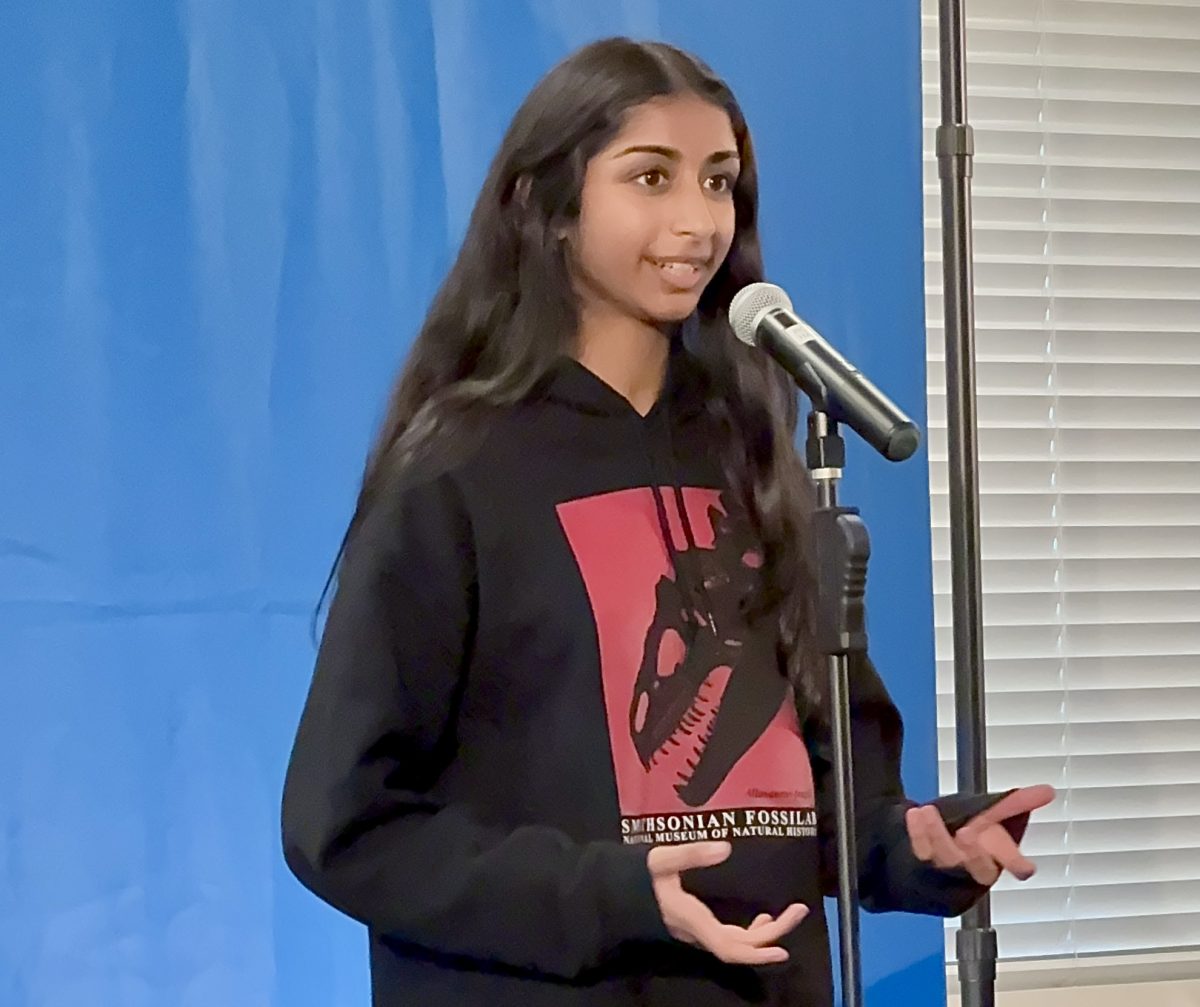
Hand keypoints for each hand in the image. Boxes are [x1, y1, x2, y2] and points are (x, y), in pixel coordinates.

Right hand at [646, 840, 808, 965]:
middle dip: (773, 934)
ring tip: (785, 913)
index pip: (729, 946)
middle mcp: (699, 933)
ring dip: (764, 934)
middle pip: (741, 947)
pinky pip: (730, 939)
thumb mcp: (661, 859)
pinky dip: (750, 933)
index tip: (783, 949)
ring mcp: (699, 933)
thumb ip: (691, 854)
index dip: (756, 952)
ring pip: (738, 944)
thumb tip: (726, 848)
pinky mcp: (698, 929)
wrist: (614, 894)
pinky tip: (760, 916)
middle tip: (799, 910)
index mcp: (693, 920)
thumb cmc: (636, 877)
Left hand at [905, 784, 1056, 886]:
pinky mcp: (922, 872)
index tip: (1023, 866)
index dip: (1018, 865)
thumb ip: (1015, 803)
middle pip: (981, 870)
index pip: (1016, 867)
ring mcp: (948, 876)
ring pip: (947, 861)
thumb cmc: (962, 834)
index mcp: (998, 859)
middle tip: (967, 831)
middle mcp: (975, 871)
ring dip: (938, 835)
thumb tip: (1048, 791)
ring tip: (928, 810)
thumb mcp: (988, 815)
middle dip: (975, 854)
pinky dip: (917, 834)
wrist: (918, 843)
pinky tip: (914, 814)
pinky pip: (920, 855)